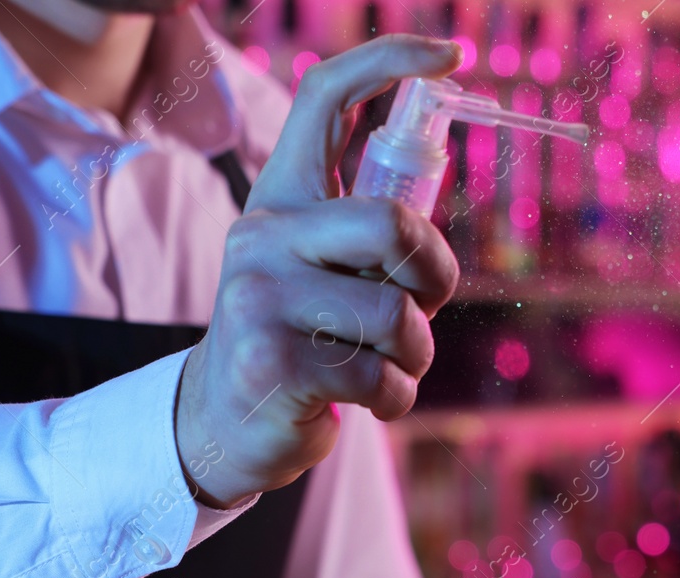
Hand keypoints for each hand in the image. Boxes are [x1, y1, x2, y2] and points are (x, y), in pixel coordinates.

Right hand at [176, 34, 461, 506]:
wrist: (226, 421)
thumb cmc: (300, 337)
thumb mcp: (323, 269)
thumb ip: (369, 230)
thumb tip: (430, 172)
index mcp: (283, 197)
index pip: (327, 98)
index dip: (391, 61)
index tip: (452, 54)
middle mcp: (263, 233)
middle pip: (394, 225)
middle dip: (436, 278)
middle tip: (423, 308)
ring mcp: (260, 297)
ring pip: (397, 318)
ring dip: (415, 357)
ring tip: (388, 368)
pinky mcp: (272, 362)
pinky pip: (381, 377)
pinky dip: (394, 400)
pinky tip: (365, 402)